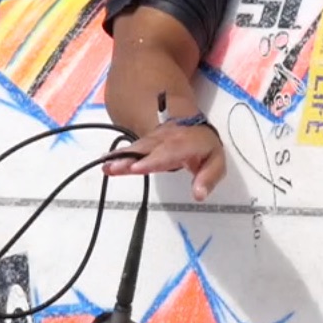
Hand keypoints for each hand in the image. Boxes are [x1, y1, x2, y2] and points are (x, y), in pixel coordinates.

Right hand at [102, 121, 226, 201]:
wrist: (194, 127)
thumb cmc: (205, 148)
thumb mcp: (216, 163)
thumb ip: (208, 179)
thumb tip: (199, 195)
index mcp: (185, 144)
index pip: (167, 152)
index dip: (151, 160)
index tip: (136, 169)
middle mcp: (166, 139)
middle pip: (146, 149)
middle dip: (129, 159)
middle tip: (112, 168)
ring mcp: (154, 139)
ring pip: (136, 148)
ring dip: (120, 158)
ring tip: (106, 167)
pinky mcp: (146, 142)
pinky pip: (132, 148)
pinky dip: (118, 154)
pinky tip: (105, 162)